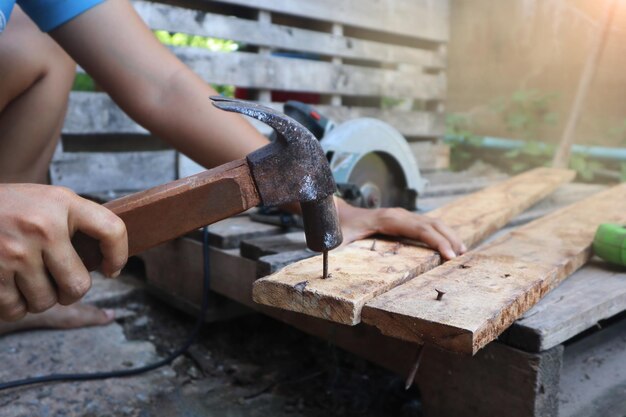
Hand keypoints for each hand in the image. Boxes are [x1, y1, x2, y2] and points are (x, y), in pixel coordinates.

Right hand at [0, 184, 126, 320]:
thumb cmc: (12, 208)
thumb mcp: (48, 201)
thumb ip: (76, 222)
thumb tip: (106, 260)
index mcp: (63, 203)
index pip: (112, 230)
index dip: (120, 255)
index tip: (112, 269)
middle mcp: (43, 227)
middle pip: (78, 285)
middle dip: (71, 291)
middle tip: (62, 284)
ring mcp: (16, 251)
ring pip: (46, 301)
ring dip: (40, 298)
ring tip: (31, 280)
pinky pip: (16, 309)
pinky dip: (14, 305)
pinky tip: (11, 287)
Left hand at [336, 198, 465, 259]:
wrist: (336, 213)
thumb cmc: (338, 229)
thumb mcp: (338, 242)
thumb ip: (340, 252)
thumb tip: (336, 268)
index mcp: (387, 220)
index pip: (420, 229)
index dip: (437, 242)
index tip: (450, 256)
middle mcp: (398, 215)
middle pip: (432, 224)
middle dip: (450, 239)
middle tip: (463, 256)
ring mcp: (401, 215)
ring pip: (432, 222)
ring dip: (449, 235)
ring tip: (462, 251)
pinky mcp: (402, 219)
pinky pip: (426, 225)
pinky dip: (441, 234)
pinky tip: (449, 245)